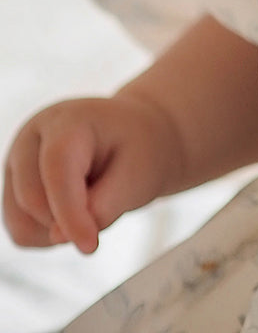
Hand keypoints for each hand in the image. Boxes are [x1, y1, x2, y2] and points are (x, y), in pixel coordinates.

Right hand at [3, 94, 182, 253]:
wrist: (133, 137)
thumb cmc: (137, 151)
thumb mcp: (136, 175)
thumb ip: (102, 207)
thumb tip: (56, 237)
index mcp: (68, 119)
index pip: (57, 169)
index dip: (70, 212)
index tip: (90, 245)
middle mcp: (32, 136)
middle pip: (33, 199)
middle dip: (69, 220)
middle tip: (108, 205)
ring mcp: (17, 161)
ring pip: (21, 221)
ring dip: (57, 230)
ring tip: (92, 201)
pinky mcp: (12, 186)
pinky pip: (21, 231)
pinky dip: (48, 235)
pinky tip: (74, 210)